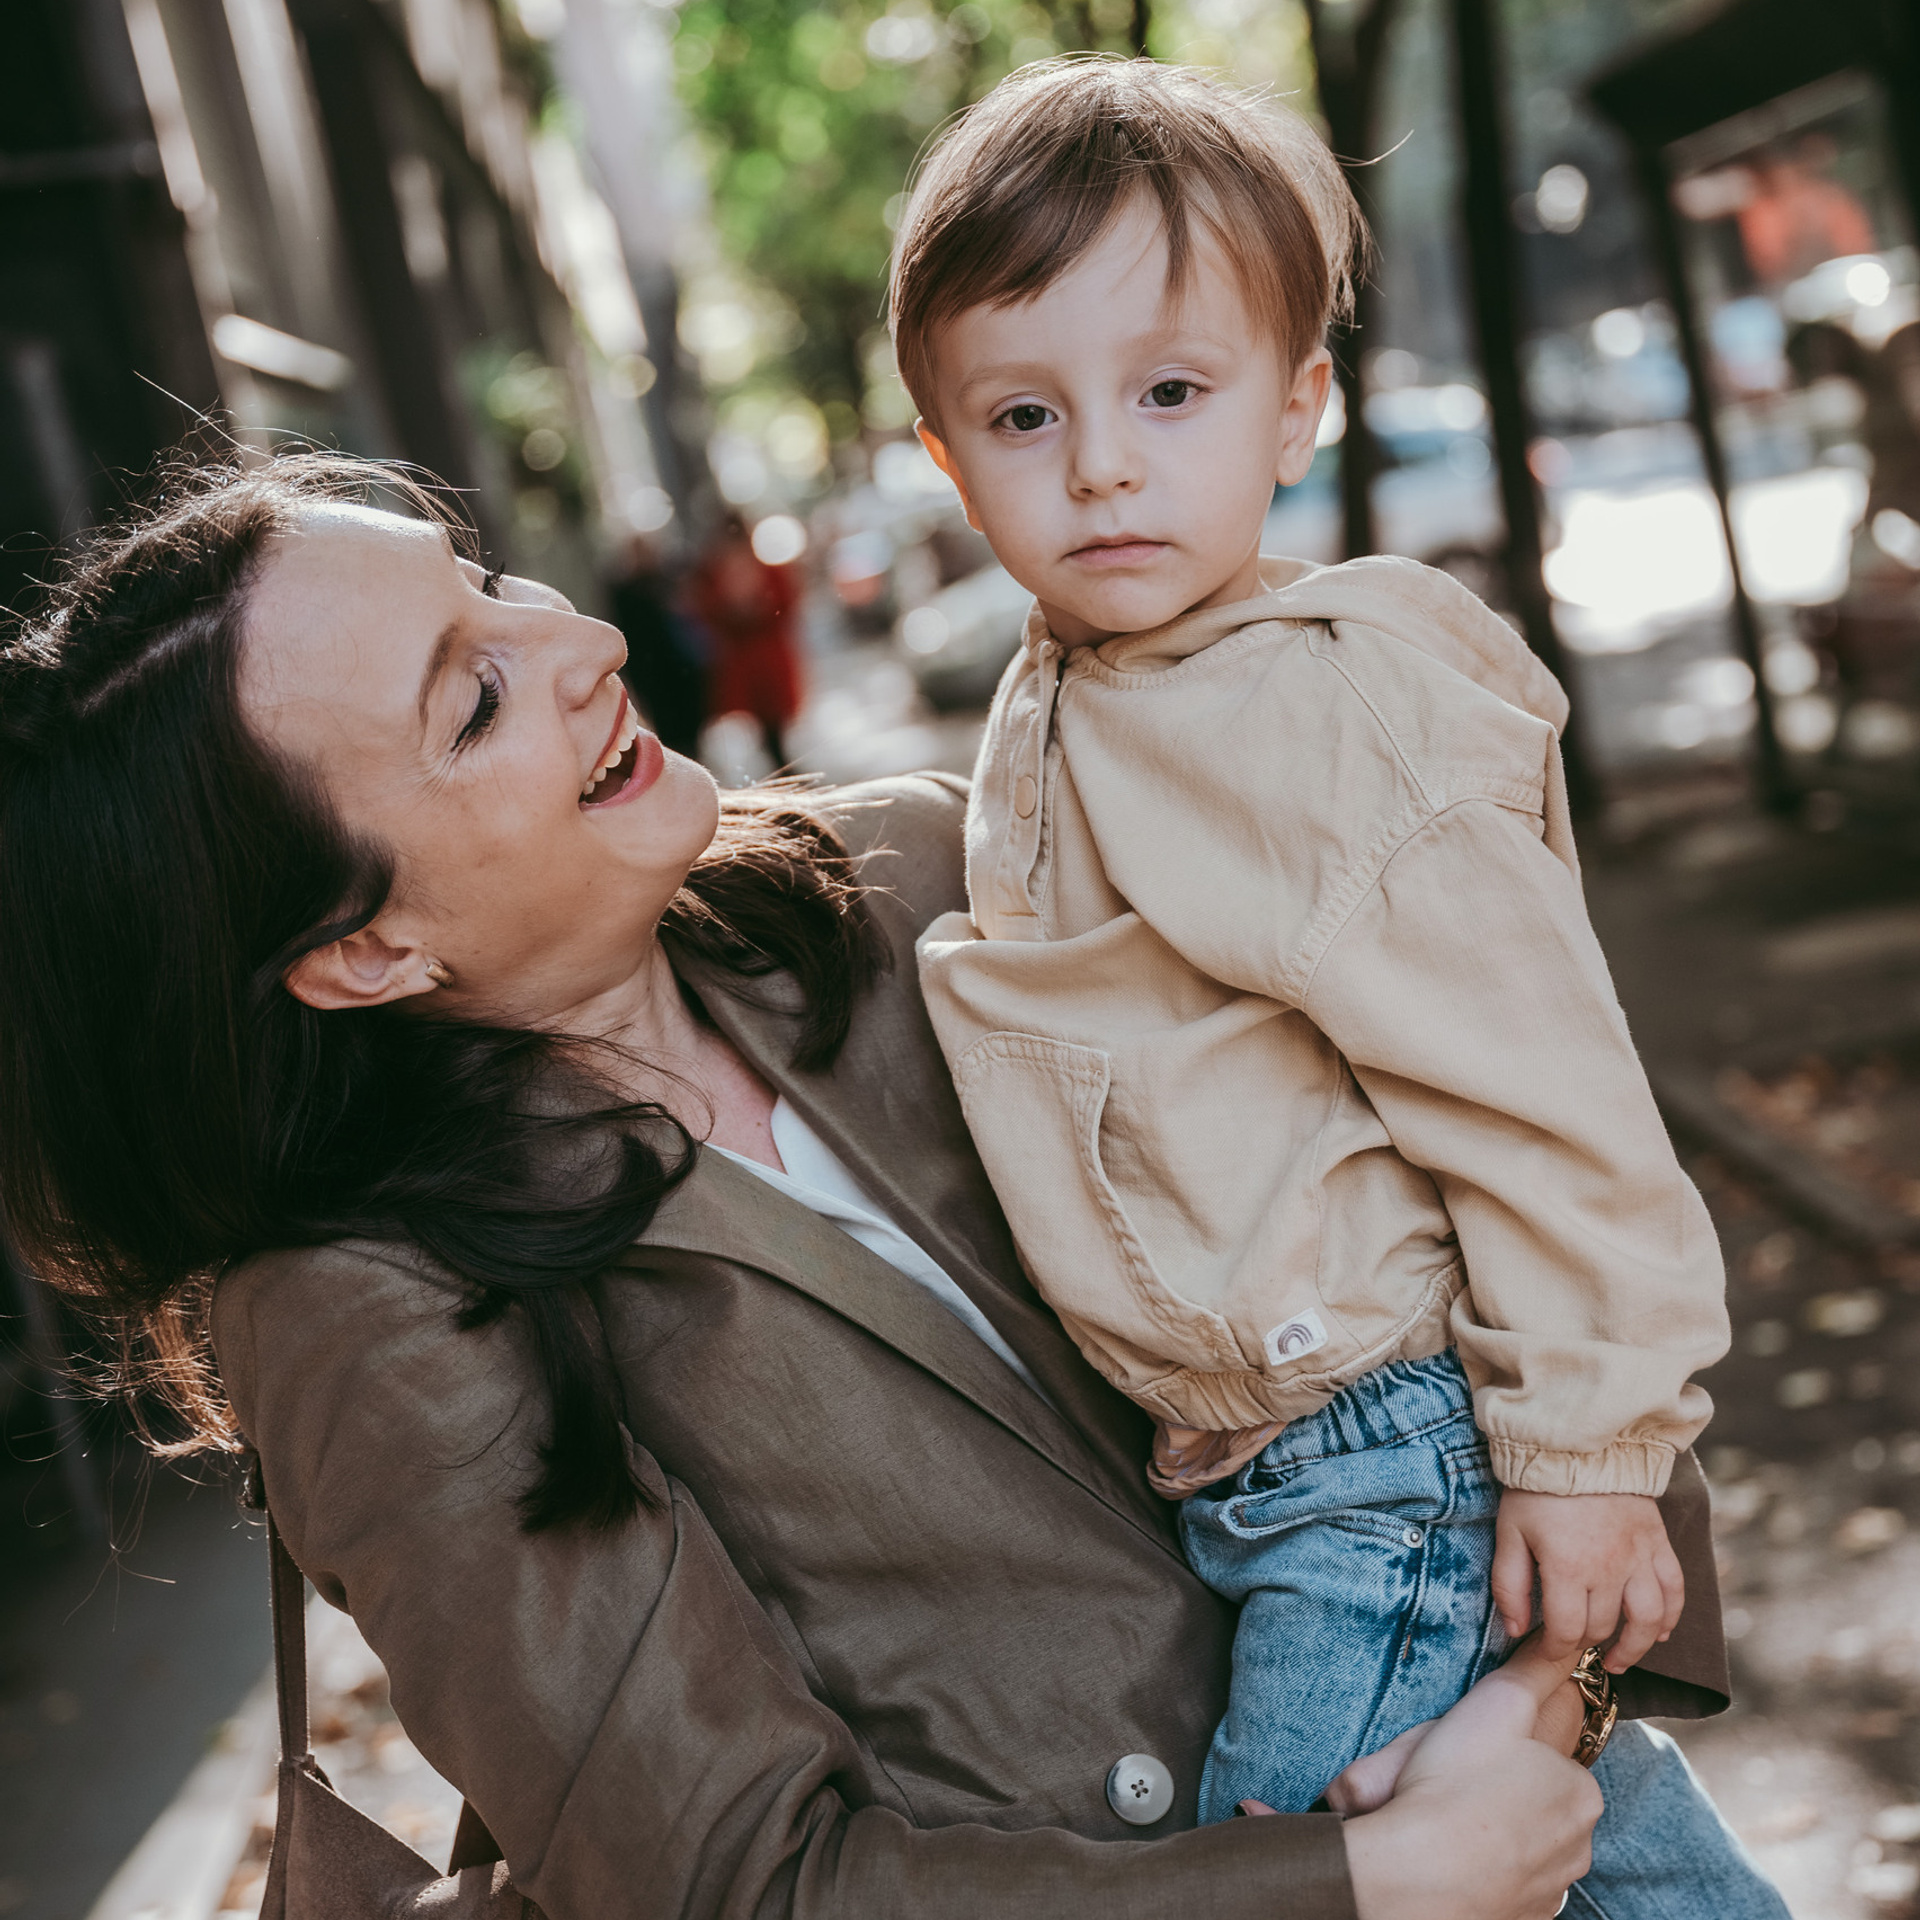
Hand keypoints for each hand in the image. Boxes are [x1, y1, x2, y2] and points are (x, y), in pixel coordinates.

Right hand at [1341, 1641, 1601, 1919]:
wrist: (1417, 1875)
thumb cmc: (1455, 1782)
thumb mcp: (1499, 1701)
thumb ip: (1536, 1669)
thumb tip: (1568, 1643)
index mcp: (1581, 1792)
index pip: (1551, 1757)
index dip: (1507, 1746)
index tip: (1472, 1746)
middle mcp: (1579, 1847)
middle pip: (1539, 1803)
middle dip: (1503, 1790)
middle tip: (1452, 1778)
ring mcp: (1550, 1890)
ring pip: (1524, 1845)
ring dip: (1494, 1831)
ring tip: (1443, 1817)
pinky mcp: (1522, 1919)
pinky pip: (1506, 1884)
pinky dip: (1484, 1871)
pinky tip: (1450, 1855)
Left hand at [1495, 1488, 1683, 1673]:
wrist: (1577, 1443)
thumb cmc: (1537, 1488)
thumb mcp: (1509, 1532)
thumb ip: (1509, 1584)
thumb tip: (1515, 1629)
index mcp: (1567, 1568)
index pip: (1565, 1631)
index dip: (1553, 1650)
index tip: (1545, 1653)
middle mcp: (1608, 1569)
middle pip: (1601, 1626)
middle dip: (1583, 1642)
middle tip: (1571, 1643)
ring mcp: (1639, 1558)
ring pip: (1647, 1620)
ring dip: (1635, 1647)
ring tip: (1618, 1660)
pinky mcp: (1658, 1544)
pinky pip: (1674, 1590)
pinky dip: (1671, 1617)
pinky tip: (1660, 1633)